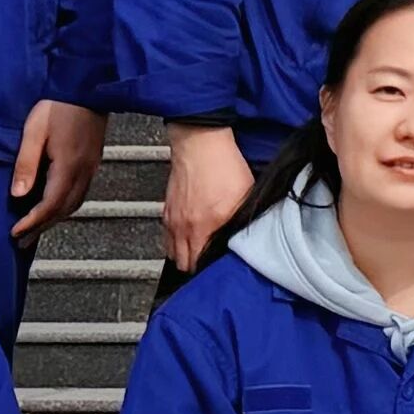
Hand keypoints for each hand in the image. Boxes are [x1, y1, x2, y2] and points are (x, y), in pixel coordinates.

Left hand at [11, 101, 106, 235]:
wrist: (88, 86)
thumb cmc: (59, 105)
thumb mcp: (34, 131)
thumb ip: (26, 164)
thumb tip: (17, 195)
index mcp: (69, 166)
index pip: (49, 205)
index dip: (32, 222)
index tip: (14, 232)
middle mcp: (84, 171)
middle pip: (63, 210)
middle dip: (41, 228)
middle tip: (22, 241)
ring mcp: (91, 167)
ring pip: (74, 203)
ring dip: (54, 220)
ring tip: (35, 230)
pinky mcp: (93, 161)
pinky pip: (80, 193)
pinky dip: (65, 206)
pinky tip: (54, 207)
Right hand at [156, 121, 255, 274]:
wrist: (201, 144)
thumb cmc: (223, 166)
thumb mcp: (244, 196)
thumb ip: (242, 221)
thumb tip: (246, 239)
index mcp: (205, 227)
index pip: (200, 265)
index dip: (209, 270)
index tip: (217, 269)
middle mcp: (184, 228)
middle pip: (183, 264)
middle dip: (196, 267)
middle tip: (208, 264)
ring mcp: (173, 220)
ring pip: (173, 253)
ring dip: (184, 256)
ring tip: (198, 253)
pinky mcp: (167, 211)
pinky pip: (167, 237)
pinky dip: (176, 242)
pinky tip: (189, 236)